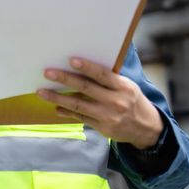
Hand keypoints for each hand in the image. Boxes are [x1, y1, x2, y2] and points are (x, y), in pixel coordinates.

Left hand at [37, 57, 163, 149]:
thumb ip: (109, 78)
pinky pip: (80, 117)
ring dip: (58, 98)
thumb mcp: (127, 86)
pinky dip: (66, 111)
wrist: (147, 129)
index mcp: (123, 87)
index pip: (102, 75)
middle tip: (47, 72)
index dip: (87, 67)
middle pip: (86, 88)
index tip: (71, 60)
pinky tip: (56, 107)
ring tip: (42, 92)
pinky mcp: (102, 127)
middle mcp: (116, 101)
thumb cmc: (133, 100)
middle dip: (65, 79)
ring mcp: (108, 116)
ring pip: (78, 105)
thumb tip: (82, 66)